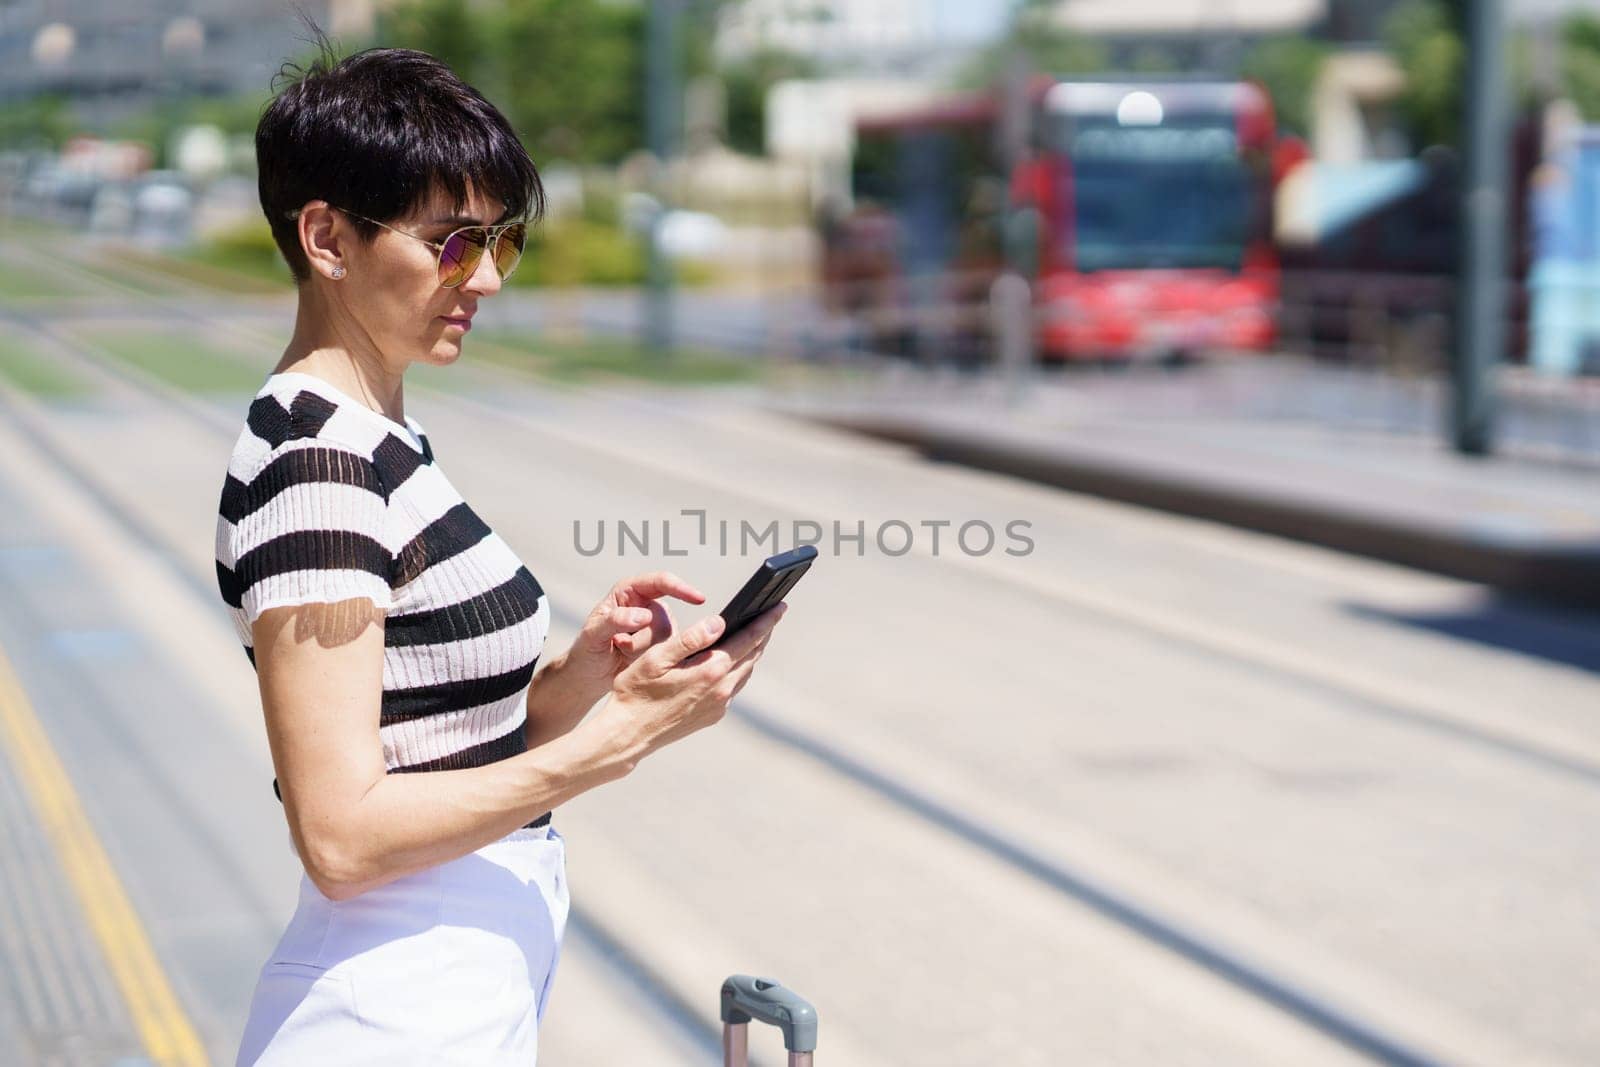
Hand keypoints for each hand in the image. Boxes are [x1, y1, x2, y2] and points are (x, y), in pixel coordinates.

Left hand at [564, 571, 705, 696]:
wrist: (589, 676)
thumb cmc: (587, 650)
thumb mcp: (593, 634)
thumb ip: (616, 621)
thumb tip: (644, 615)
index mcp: (628, 592)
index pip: (661, 582)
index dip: (681, 589)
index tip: (698, 599)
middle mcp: (646, 605)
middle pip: (664, 618)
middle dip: (643, 638)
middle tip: (619, 645)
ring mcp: (655, 626)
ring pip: (669, 638)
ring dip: (645, 651)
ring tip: (623, 653)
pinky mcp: (661, 645)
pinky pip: (670, 652)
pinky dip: (652, 660)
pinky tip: (633, 661)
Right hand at [589, 601, 786, 767]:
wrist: (628, 734)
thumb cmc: (636, 691)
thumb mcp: (658, 658)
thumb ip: (691, 639)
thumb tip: (719, 622)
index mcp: (710, 671)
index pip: (749, 639)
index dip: (766, 621)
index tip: (780, 607)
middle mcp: (721, 690)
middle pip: (752, 655)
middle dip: (764, 633)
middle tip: (772, 614)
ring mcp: (719, 706)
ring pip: (745, 672)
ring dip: (752, 652)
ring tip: (756, 634)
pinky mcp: (713, 715)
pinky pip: (734, 687)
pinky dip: (739, 669)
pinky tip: (733, 661)